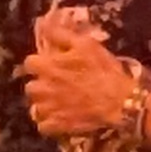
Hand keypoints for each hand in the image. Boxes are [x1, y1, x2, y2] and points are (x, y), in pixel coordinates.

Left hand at [21, 23, 136, 139]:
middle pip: (30, 87)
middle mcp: (42, 88)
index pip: (29, 63)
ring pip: (36, 107)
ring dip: (45, 104)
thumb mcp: (87, 45)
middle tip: (58, 86)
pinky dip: (50, 123)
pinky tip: (61, 118)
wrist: (120, 101)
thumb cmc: (104, 71)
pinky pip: (44, 126)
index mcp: (47, 67)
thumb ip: (62, 36)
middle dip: (42, 85)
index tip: (52, 66)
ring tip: (60, 103)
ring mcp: (48, 109)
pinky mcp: (56, 125)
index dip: (41, 64)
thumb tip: (44, 26)